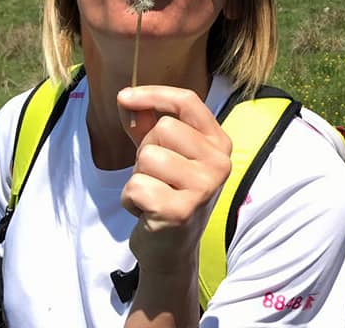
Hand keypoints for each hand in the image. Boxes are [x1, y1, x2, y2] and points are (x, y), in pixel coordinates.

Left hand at [117, 85, 232, 275]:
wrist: (171, 249)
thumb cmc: (166, 192)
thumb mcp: (161, 152)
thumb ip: (146, 122)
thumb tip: (125, 97)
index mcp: (219, 143)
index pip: (188, 102)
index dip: (154, 94)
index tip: (125, 96)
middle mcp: (219, 162)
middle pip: (163, 128)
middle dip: (146, 151)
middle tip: (156, 176)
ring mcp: (204, 187)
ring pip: (148, 156)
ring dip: (138, 177)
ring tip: (152, 193)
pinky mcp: (181, 211)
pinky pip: (136, 186)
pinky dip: (131, 200)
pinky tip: (147, 212)